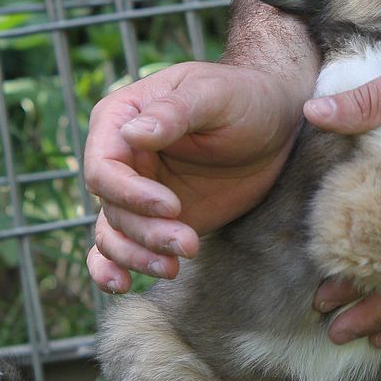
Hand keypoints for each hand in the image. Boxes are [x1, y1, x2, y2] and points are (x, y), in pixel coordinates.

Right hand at [85, 60, 311, 292]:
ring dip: (137, 256)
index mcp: (121, 119)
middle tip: (187, 243)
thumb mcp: (214, 94)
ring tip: (173, 267)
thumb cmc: (244, 97)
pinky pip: (122, 246)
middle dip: (144, 232)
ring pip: (115, 233)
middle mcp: (123, 159)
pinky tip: (121, 286)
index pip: (104, 166)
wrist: (277, 124)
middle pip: (112, 207)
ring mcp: (139, 193)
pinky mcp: (158, 221)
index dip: (130, 193)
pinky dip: (115, 267)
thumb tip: (133, 134)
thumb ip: (174, 112)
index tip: (171, 207)